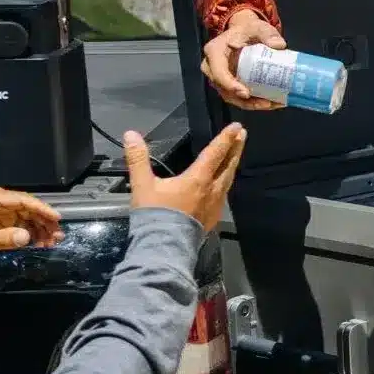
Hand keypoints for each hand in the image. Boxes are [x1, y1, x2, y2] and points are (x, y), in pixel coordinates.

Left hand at [0, 187, 63, 264]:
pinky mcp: (3, 221)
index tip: (56, 218)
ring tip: (52, 242)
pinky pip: (23, 224)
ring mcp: (2, 210)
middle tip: (57, 235)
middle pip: (29, 207)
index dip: (42, 209)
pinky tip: (41, 242)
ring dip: (41, 228)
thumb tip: (26, 237)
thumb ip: (3, 238)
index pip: (22, 200)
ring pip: (29, 216)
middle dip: (44, 221)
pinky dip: (33, 232)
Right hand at [126, 124, 246, 233]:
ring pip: (228, 180)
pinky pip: (223, 194)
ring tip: (235, 155)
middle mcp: (212, 190)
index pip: (215, 153)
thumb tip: (131, 134)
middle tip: (243, 135)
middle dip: (236, 148)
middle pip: (228, 165)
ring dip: (232, 165)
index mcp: (198, 179)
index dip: (225, 138)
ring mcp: (215, 204)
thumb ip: (137, 158)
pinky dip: (226, 182)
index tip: (237, 127)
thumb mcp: (142, 185)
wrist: (164, 247)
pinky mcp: (213, 217)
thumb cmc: (155, 214)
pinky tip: (223, 184)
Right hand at [202, 8, 284, 110]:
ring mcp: (220, 78)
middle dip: (245, 101)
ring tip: (272, 104)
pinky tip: (271, 102)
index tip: (246, 93)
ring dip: (252, 104)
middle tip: (266, 103)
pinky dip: (254, 102)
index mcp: (214, 52)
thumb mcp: (258, 27)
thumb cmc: (249, 30)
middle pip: (225, 90)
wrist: (246, 32)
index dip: (230, 85)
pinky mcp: (229, 84)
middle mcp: (212, 67)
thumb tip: (279, 45)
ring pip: (232, 97)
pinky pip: (238, 97)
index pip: (218, 72)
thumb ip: (268, 34)